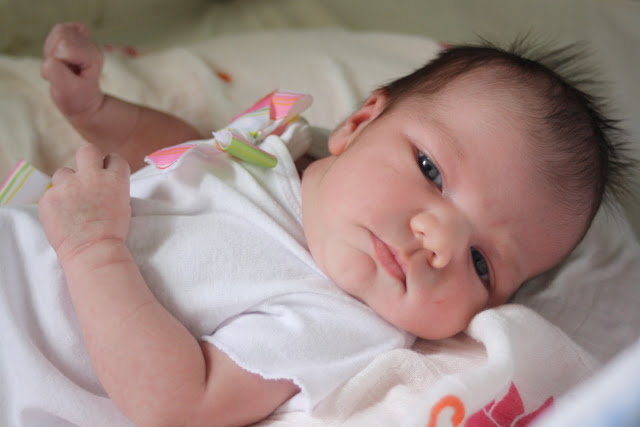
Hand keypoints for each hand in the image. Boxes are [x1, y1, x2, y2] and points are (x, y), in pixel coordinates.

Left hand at [39, 144, 130, 263]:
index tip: (107, 175)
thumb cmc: (112, 233)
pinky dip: (56, 203)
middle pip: (87, 150)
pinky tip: (63, 217)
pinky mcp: (49, 196)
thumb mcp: (122, 204)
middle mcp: (92, 176)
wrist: (93, 251)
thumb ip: (111, 187)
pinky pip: (51, 193)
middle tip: (86, 175)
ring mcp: (68, 185)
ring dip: (67, 184)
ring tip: (71, 204)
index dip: (110, 167)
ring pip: (63, 172)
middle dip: (88, 159)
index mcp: (115, 179)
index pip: (114, 158)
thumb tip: (101, 182)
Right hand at [41, 22, 104, 117]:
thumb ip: (56, 72)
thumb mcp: (65, 90)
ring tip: (61, 66)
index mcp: (93, 57)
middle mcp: (92, 46)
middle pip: (61, 35)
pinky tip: (60, 57)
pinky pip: (60, 29)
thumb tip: (50, 58)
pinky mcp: (79, 39)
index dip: (56, 61)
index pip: (64, 46)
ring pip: (59, 31)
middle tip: (62, 71)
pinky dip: (54, 43)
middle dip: (54, 55)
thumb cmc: (75, 98)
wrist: (82, 102)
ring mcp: (87, 42)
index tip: (65, 76)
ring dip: (53, 50)